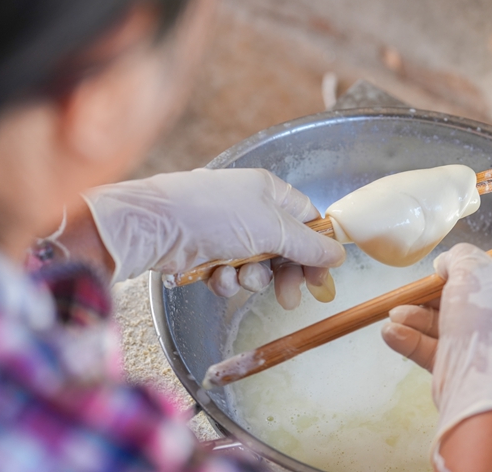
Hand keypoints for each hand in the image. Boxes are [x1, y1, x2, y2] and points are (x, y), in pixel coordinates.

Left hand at [83, 168, 345, 308]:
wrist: (153, 226)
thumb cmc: (213, 214)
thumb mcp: (271, 228)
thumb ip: (308, 244)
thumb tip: (338, 253)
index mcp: (269, 192)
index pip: (307, 222)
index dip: (316, 252)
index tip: (321, 281)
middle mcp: (249, 209)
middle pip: (283, 249)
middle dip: (283, 275)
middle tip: (288, 299)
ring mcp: (225, 231)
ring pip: (256, 266)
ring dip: (249, 277)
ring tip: (236, 275)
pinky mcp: (204, 251)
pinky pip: (229, 273)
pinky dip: (224, 278)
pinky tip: (214, 275)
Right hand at [381, 243, 491, 450]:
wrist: (483, 384)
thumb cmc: (485, 320)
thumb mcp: (473, 270)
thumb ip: (459, 257)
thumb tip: (446, 264)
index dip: (470, 266)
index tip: (447, 268)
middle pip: (461, 298)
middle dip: (429, 295)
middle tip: (413, 292)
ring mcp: (480, 346)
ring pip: (442, 323)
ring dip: (414, 316)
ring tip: (394, 314)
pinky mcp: (459, 367)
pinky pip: (431, 348)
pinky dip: (410, 339)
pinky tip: (390, 333)